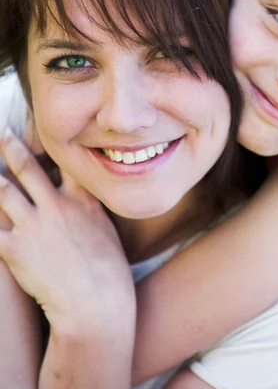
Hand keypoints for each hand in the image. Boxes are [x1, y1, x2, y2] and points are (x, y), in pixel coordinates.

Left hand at [0, 129, 134, 332]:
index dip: (52, 143)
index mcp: (82, 200)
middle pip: (27, 168)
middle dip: (11, 146)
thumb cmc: (109, 272)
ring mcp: (34, 226)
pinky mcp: (15, 249)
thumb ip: (90, 209)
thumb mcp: (107, 230)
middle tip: (2, 133)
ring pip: (4, 191)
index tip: (43, 129)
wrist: (97, 304)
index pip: (64, 161)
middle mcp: (56, 206)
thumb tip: (83, 200)